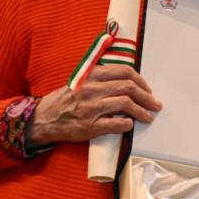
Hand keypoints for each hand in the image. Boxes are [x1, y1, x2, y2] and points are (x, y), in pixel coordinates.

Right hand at [28, 65, 161, 145]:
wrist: (43, 119)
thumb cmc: (66, 100)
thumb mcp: (81, 81)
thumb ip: (101, 77)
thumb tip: (130, 80)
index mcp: (90, 75)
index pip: (124, 72)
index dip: (141, 81)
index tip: (148, 89)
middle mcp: (91, 89)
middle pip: (128, 87)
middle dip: (147, 96)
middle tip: (155, 104)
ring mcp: (90, 108)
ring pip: (126, 104)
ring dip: (142, 111)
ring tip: (149, 116)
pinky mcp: (89, 126)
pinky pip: (116, 124)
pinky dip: (128, 124)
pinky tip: (131, 125)